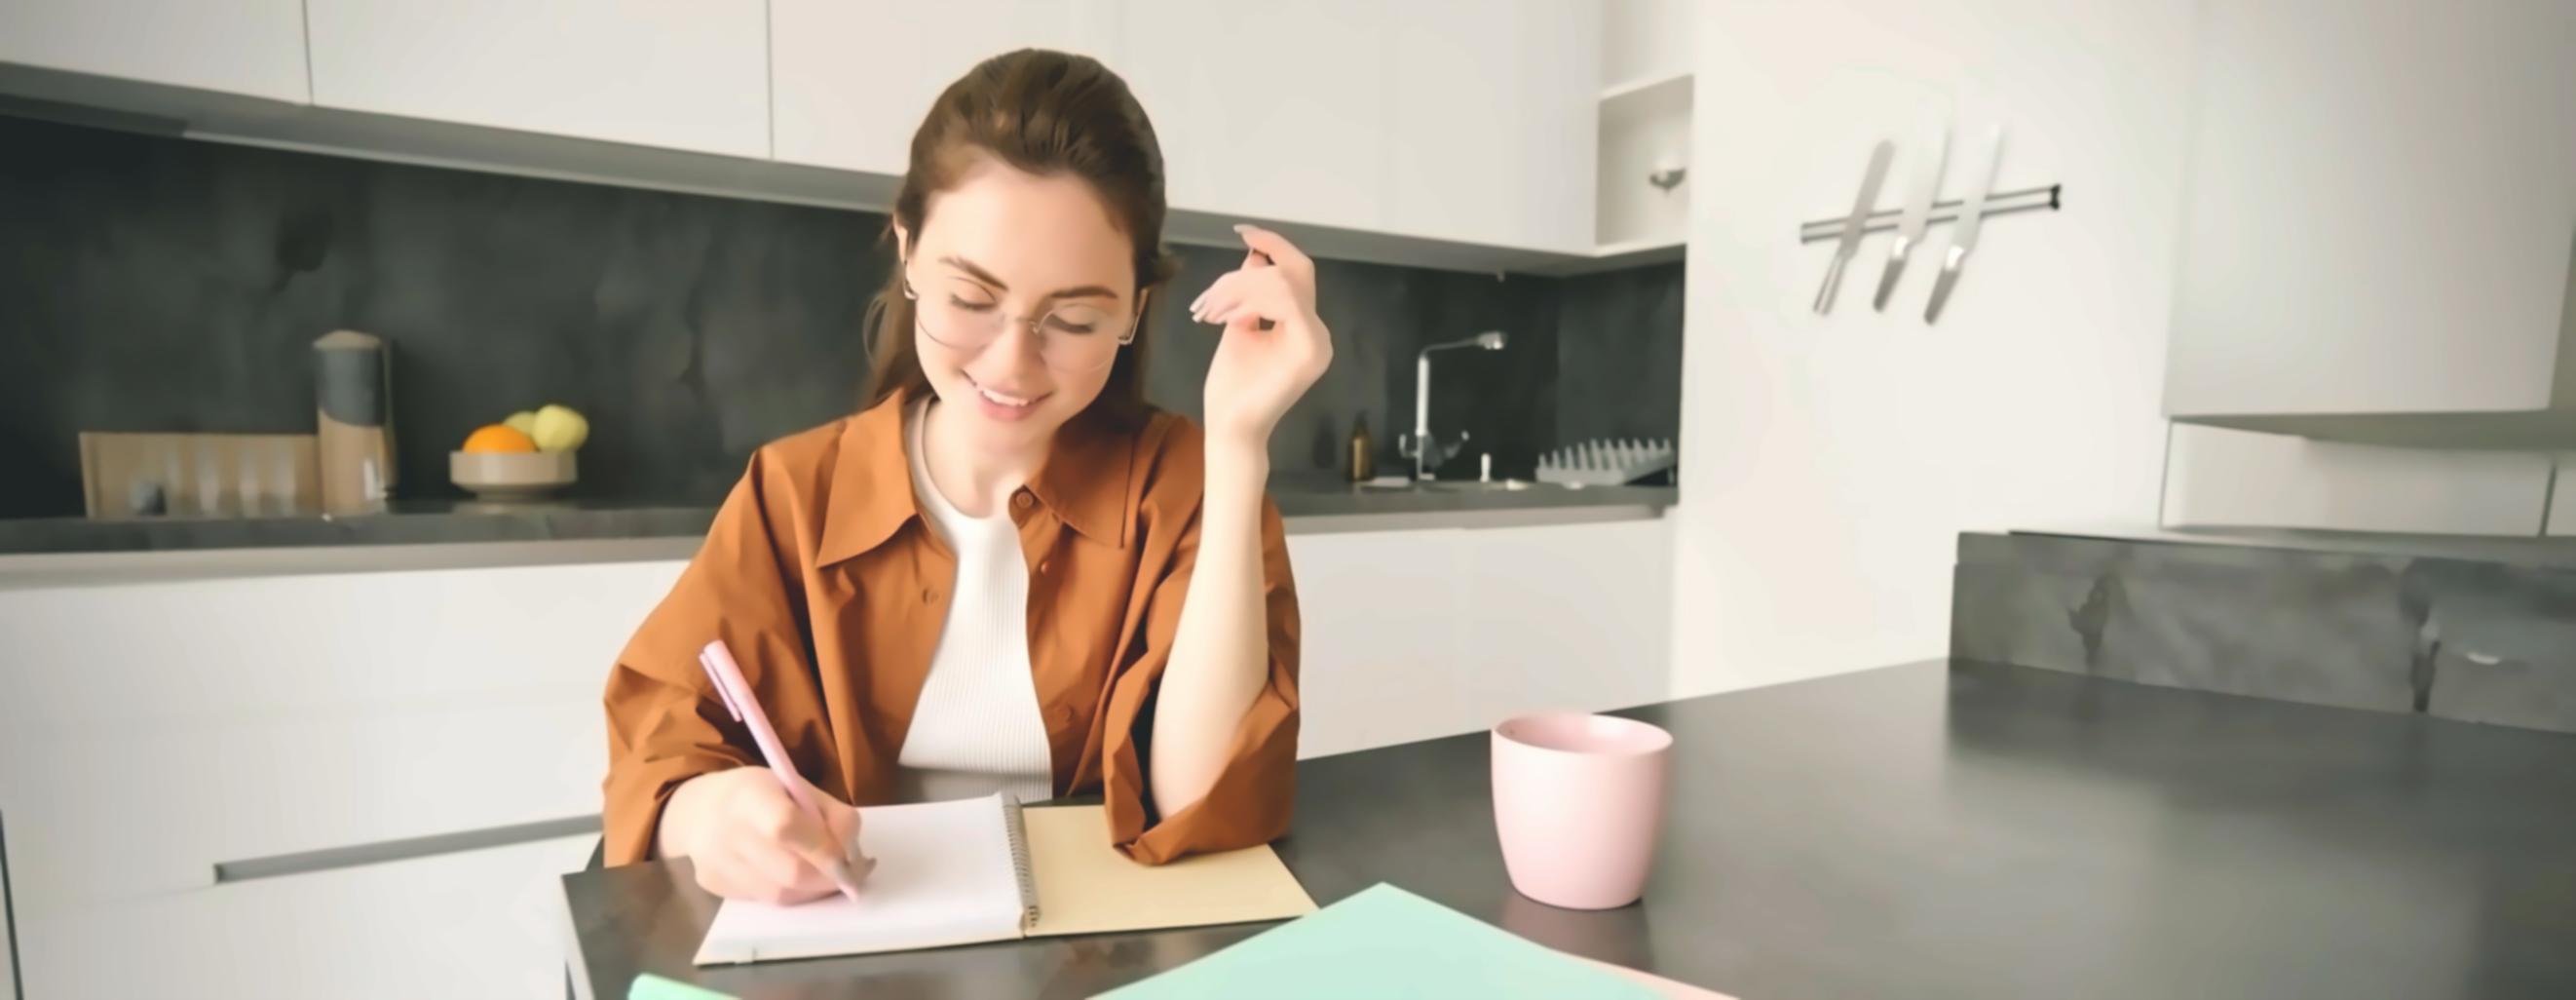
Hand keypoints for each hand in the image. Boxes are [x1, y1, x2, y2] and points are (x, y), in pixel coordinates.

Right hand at [658, 766, 870, 904]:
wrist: (699, 810)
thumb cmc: (758, 793)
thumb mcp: (797, 786)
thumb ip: (832, 816)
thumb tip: (857, 858)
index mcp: (749, 796)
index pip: (788, 828)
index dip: (826, 850)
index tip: (858, 861)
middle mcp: (726, 833)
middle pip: (789, 873)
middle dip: (828, 878)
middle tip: (848, 872)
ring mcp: (716, 865)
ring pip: (781, 896)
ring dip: (812, 890)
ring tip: (822, 873)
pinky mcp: (714, 887)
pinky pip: (764, 900)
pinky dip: (789, 893)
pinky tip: (790, 875)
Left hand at [1187, 224, 1332, 450]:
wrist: (1230, 426)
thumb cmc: (1232, 386)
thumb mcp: (1239, 325)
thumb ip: (1250, 292)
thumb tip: (1255, 256)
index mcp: (1304, 327)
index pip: (1297, 272)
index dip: (1274, 245)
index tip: (1243, 231)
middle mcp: (1318, 332)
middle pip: (1292, 272)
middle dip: (1245, 274)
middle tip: (1208, 300)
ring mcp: (1318, 342)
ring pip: (1283, 283)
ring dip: (1238, 289)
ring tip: (1210, 313)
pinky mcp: (1309, 350)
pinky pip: (1285, 301)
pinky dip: (1250, 301)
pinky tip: (1227, 319)